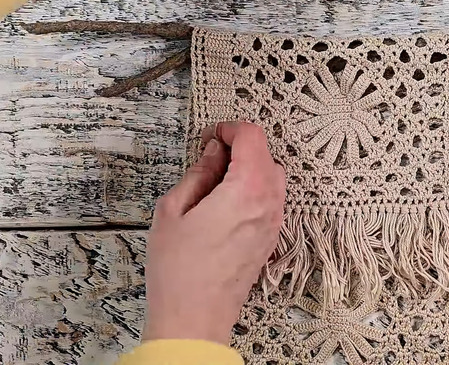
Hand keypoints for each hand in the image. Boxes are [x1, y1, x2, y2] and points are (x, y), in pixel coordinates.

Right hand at [143, 122, 285, 344]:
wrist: (194, 319)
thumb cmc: (180, 270)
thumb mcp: (174, 210)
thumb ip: (198, 173)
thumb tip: (212, 153)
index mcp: (247, 190)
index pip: (252, 137)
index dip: (230, 129)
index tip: (210, 136)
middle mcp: (269, 204)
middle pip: (266, 155)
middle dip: (240, 147)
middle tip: (209, 156)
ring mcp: (274, 222)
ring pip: (272, 177)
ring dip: (249, 168)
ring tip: (214, 181)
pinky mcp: (271, 238)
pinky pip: (270, 200)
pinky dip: (253, 189)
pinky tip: (225, 202)